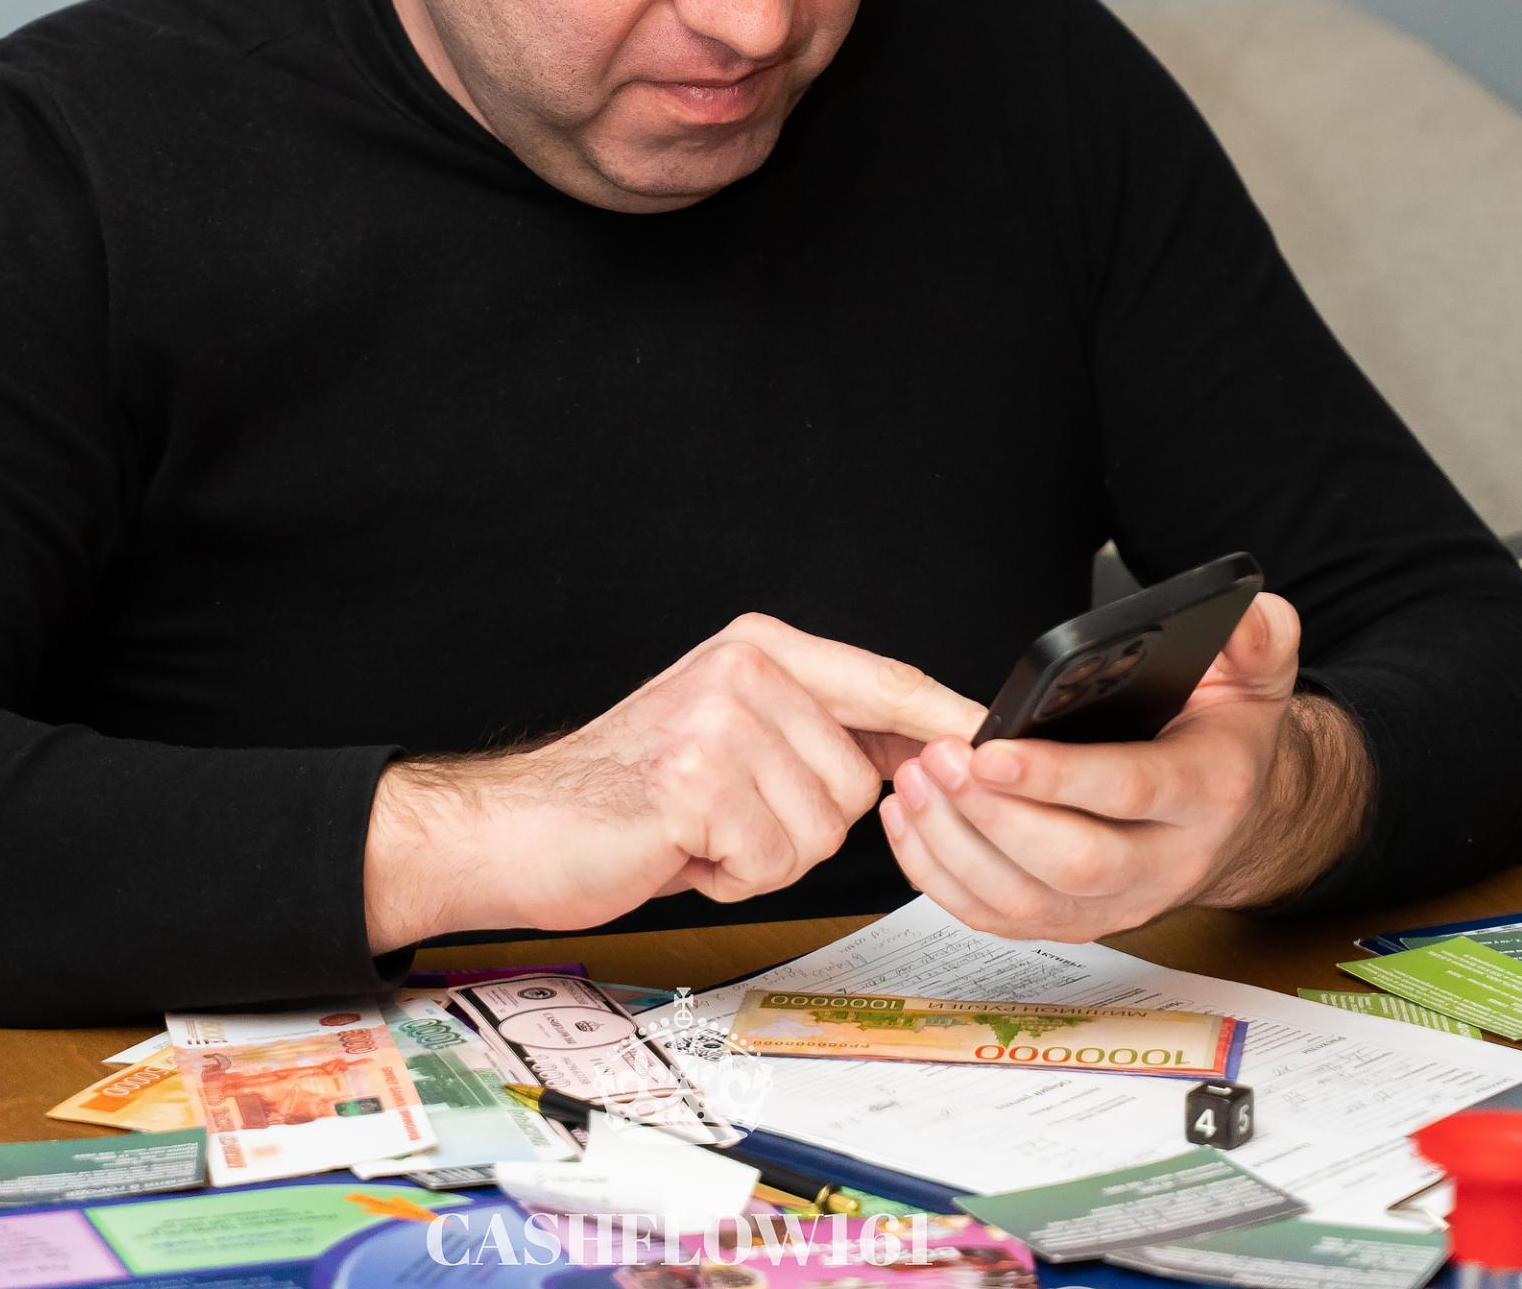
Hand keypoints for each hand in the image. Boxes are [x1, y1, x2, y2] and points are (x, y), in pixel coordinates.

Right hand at [363, 611, 983, 952]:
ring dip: (765, 855)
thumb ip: (813, 729)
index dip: (945, 720)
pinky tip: (681, 849)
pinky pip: (773, 859)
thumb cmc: (630, 795)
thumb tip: (918, 748)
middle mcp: (746, 666)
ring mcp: (721, 717)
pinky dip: (732, 876)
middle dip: (803, 825)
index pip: (882, 681)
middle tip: (725, 818)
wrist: (523, 826)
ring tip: (699, 832)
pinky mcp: (698, 779)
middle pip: (858, 780)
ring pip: (822, 828)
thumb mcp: (731, 735)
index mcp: (760, 645)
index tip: (998, 741)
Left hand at [878, 592, 1371, 937]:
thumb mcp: (1259, 677)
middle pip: (1072, 864)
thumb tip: (1247, 614)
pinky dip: (943, 880)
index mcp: (1207, 794)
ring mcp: (1118, 905)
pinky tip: (912, 822)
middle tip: (937, 761)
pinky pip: (1000, 920)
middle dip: (994, 816)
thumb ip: (1261, 638)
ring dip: (956, 848)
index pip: (1128, 792)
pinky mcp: (1075, 922)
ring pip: (1027, 904)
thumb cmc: (1227, 736)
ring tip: (913, 782)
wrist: (1240, 817)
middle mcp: (1165, 864)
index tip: (990, 749)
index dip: (1056, 777)